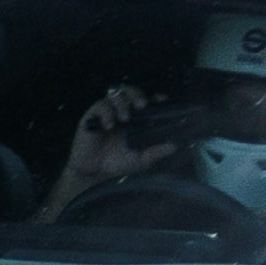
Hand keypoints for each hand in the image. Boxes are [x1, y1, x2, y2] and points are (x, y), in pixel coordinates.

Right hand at [48, 83, 169, 216]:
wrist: (92, 173)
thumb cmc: (115, 164)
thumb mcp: (138, 161)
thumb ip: (154, 154)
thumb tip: (173, 147)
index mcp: (134, 118)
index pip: (145, 101)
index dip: (153, 98)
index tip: (162, 100)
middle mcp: (120, 111)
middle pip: (130, 91)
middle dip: (136, 94)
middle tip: (141, 105)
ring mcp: (106, 112)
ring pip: (115, 94)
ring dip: (122, 103)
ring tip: (124, 119)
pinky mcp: (92, 116)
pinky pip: (100, 106)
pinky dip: (106, 113)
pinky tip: (109, 126)